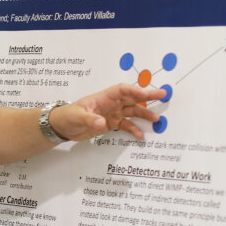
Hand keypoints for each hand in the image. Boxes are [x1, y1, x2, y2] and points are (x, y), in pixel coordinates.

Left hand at [51, 84, 166, 140]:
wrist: (62, 127)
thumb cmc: (68, 116)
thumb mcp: (77, 116)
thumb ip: (90, 119)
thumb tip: (102, 122)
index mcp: (103, 97)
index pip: (122, 90)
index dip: (135, 90)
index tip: (146, 94)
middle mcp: (111, 104)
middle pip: (132, 98)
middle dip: (147, 97)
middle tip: (163, 96)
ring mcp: (112, 114)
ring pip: (132, 111)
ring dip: (144, 115)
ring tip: (156, 120)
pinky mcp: (111, 124)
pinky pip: (126, 125)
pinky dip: (134, 129)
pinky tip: (141, 135)